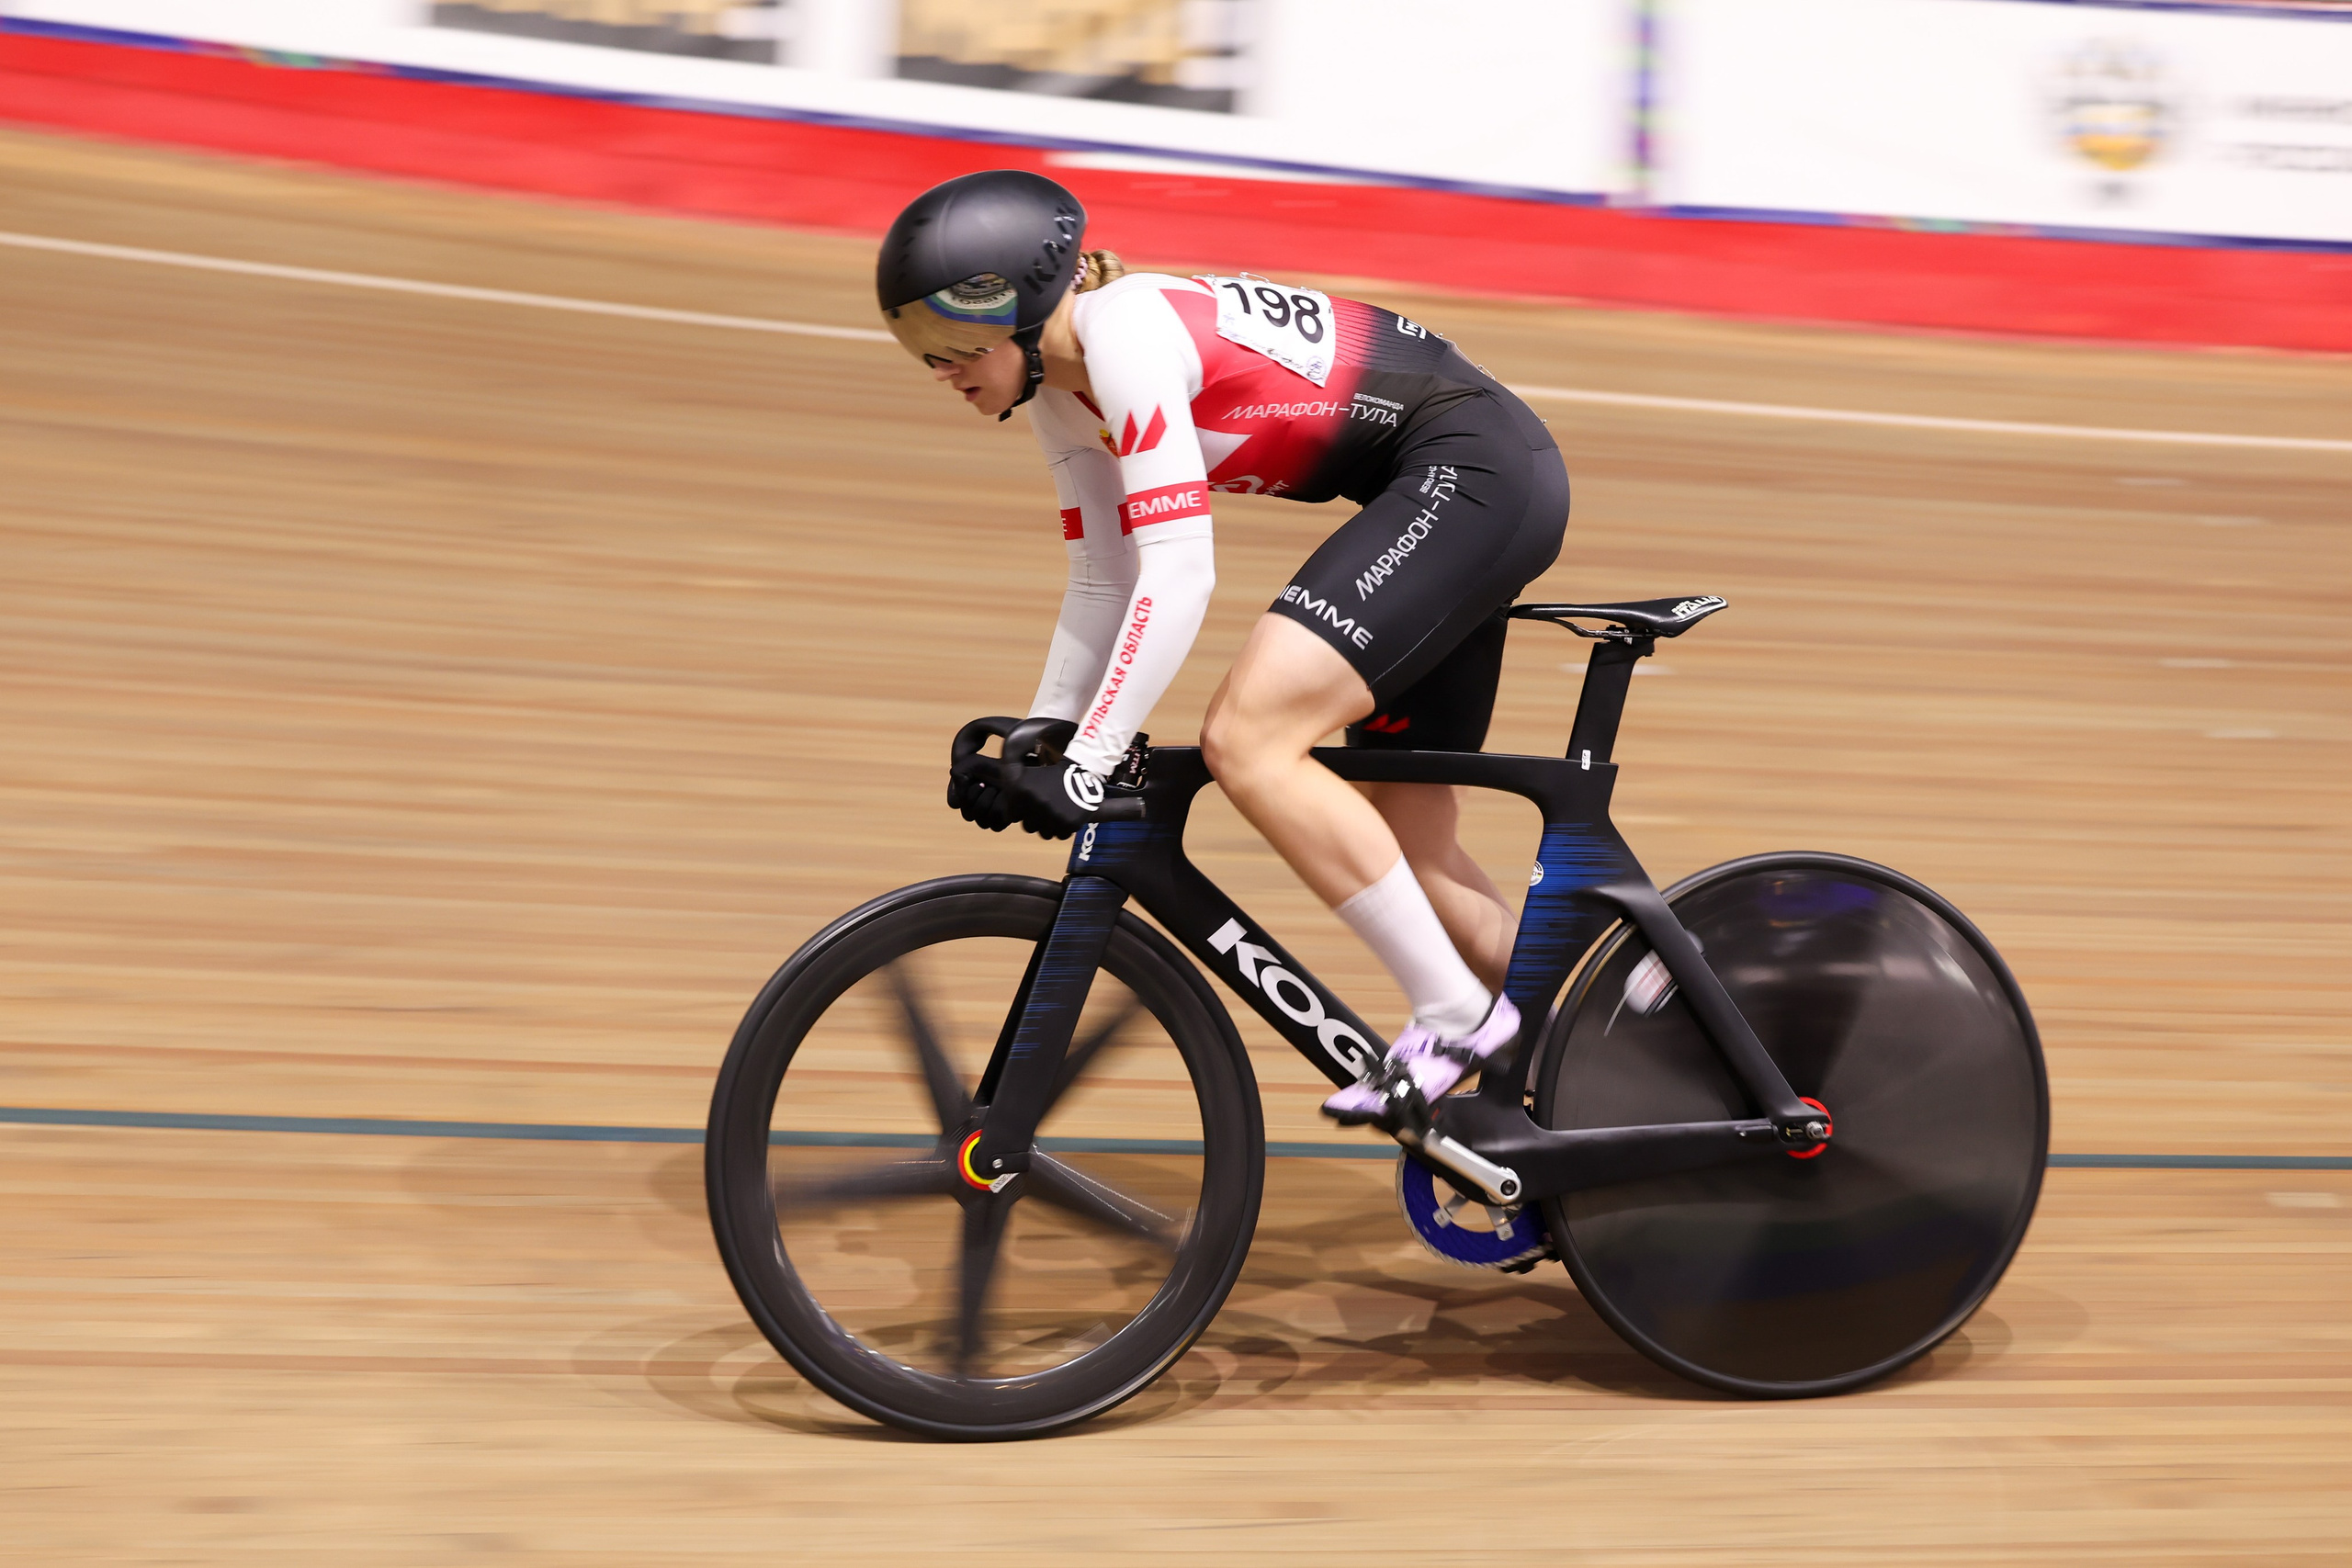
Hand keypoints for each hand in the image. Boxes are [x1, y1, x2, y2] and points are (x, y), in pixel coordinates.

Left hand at [946, 715, 1075, 834]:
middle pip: (1025, 823)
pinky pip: (1056, 833)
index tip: (1028, 796)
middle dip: (1031, 814)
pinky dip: (1060, 825)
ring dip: (1045, 821)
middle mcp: (1034, 805)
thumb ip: (1004, 759)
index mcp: (1019, 790)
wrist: (1085, 765)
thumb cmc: (1050, 759)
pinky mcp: (1068, 825)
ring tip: (1054, 804)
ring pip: (1040, 830)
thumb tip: (977, 763)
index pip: (1010, 811)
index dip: (1018, 805)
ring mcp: (1052, 816)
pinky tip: (1064, 809)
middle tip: (1043, 799)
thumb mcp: (1021, 755)